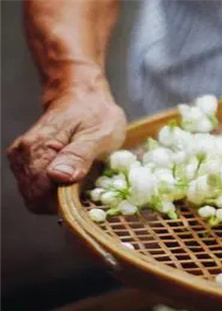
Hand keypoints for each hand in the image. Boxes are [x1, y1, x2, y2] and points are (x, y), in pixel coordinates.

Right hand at [7, 79, 126, 213]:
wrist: (84, 98)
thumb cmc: (96, 115)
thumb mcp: (100, 135)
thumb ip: (79, 156)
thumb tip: (59, 177)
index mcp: (38, 147)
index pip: (41, 193)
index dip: (65, 201)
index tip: (85, 195)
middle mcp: (22, 154)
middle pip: (36, 199)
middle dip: (62, 200)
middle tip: (86, 185)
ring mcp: (21, 159)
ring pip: (36, 197)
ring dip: (59, 195)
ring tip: (80, 178)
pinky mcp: (25, 163)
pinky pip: (37, 190)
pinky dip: (55, 190)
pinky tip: (72, 177)